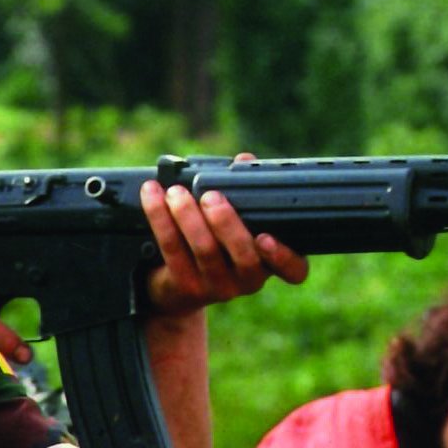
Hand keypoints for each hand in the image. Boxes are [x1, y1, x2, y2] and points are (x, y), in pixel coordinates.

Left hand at [139, 154, 309, 317]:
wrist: (179, 287)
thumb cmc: (217, 243)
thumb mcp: (237, 220)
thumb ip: (245, 192)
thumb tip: (245, 160)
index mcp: (269, 261)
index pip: (294, 270)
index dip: (284, 257)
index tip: (266, 236)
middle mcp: (248, 279)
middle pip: (243, 256)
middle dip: (226, 222)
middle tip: (210, 196)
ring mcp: (217, 287)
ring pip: (205, 251)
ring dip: (188, 216)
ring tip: (175, 192)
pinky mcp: (186, 286)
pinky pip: (172, 249)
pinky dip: (160, 218)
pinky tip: (153, 196)